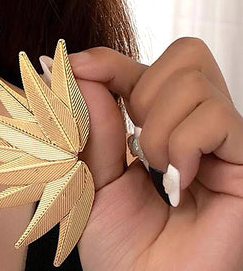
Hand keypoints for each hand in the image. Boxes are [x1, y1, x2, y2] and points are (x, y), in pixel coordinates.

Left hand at [68, 37, 242, 270]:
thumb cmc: (121, 246)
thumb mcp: (92, 177)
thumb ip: (92, 125)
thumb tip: (79, 72)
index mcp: (160, 123)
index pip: (143, 66)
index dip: (108, 61)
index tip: (74, 67)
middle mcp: (196, 123)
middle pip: (185, 55)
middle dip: (141, 90)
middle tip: (134, 141)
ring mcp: (225, 140)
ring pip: (194, 81)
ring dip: (157, 126)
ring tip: (157, 169)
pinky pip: (215, 117)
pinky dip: (182, 143)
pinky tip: (179, 179)